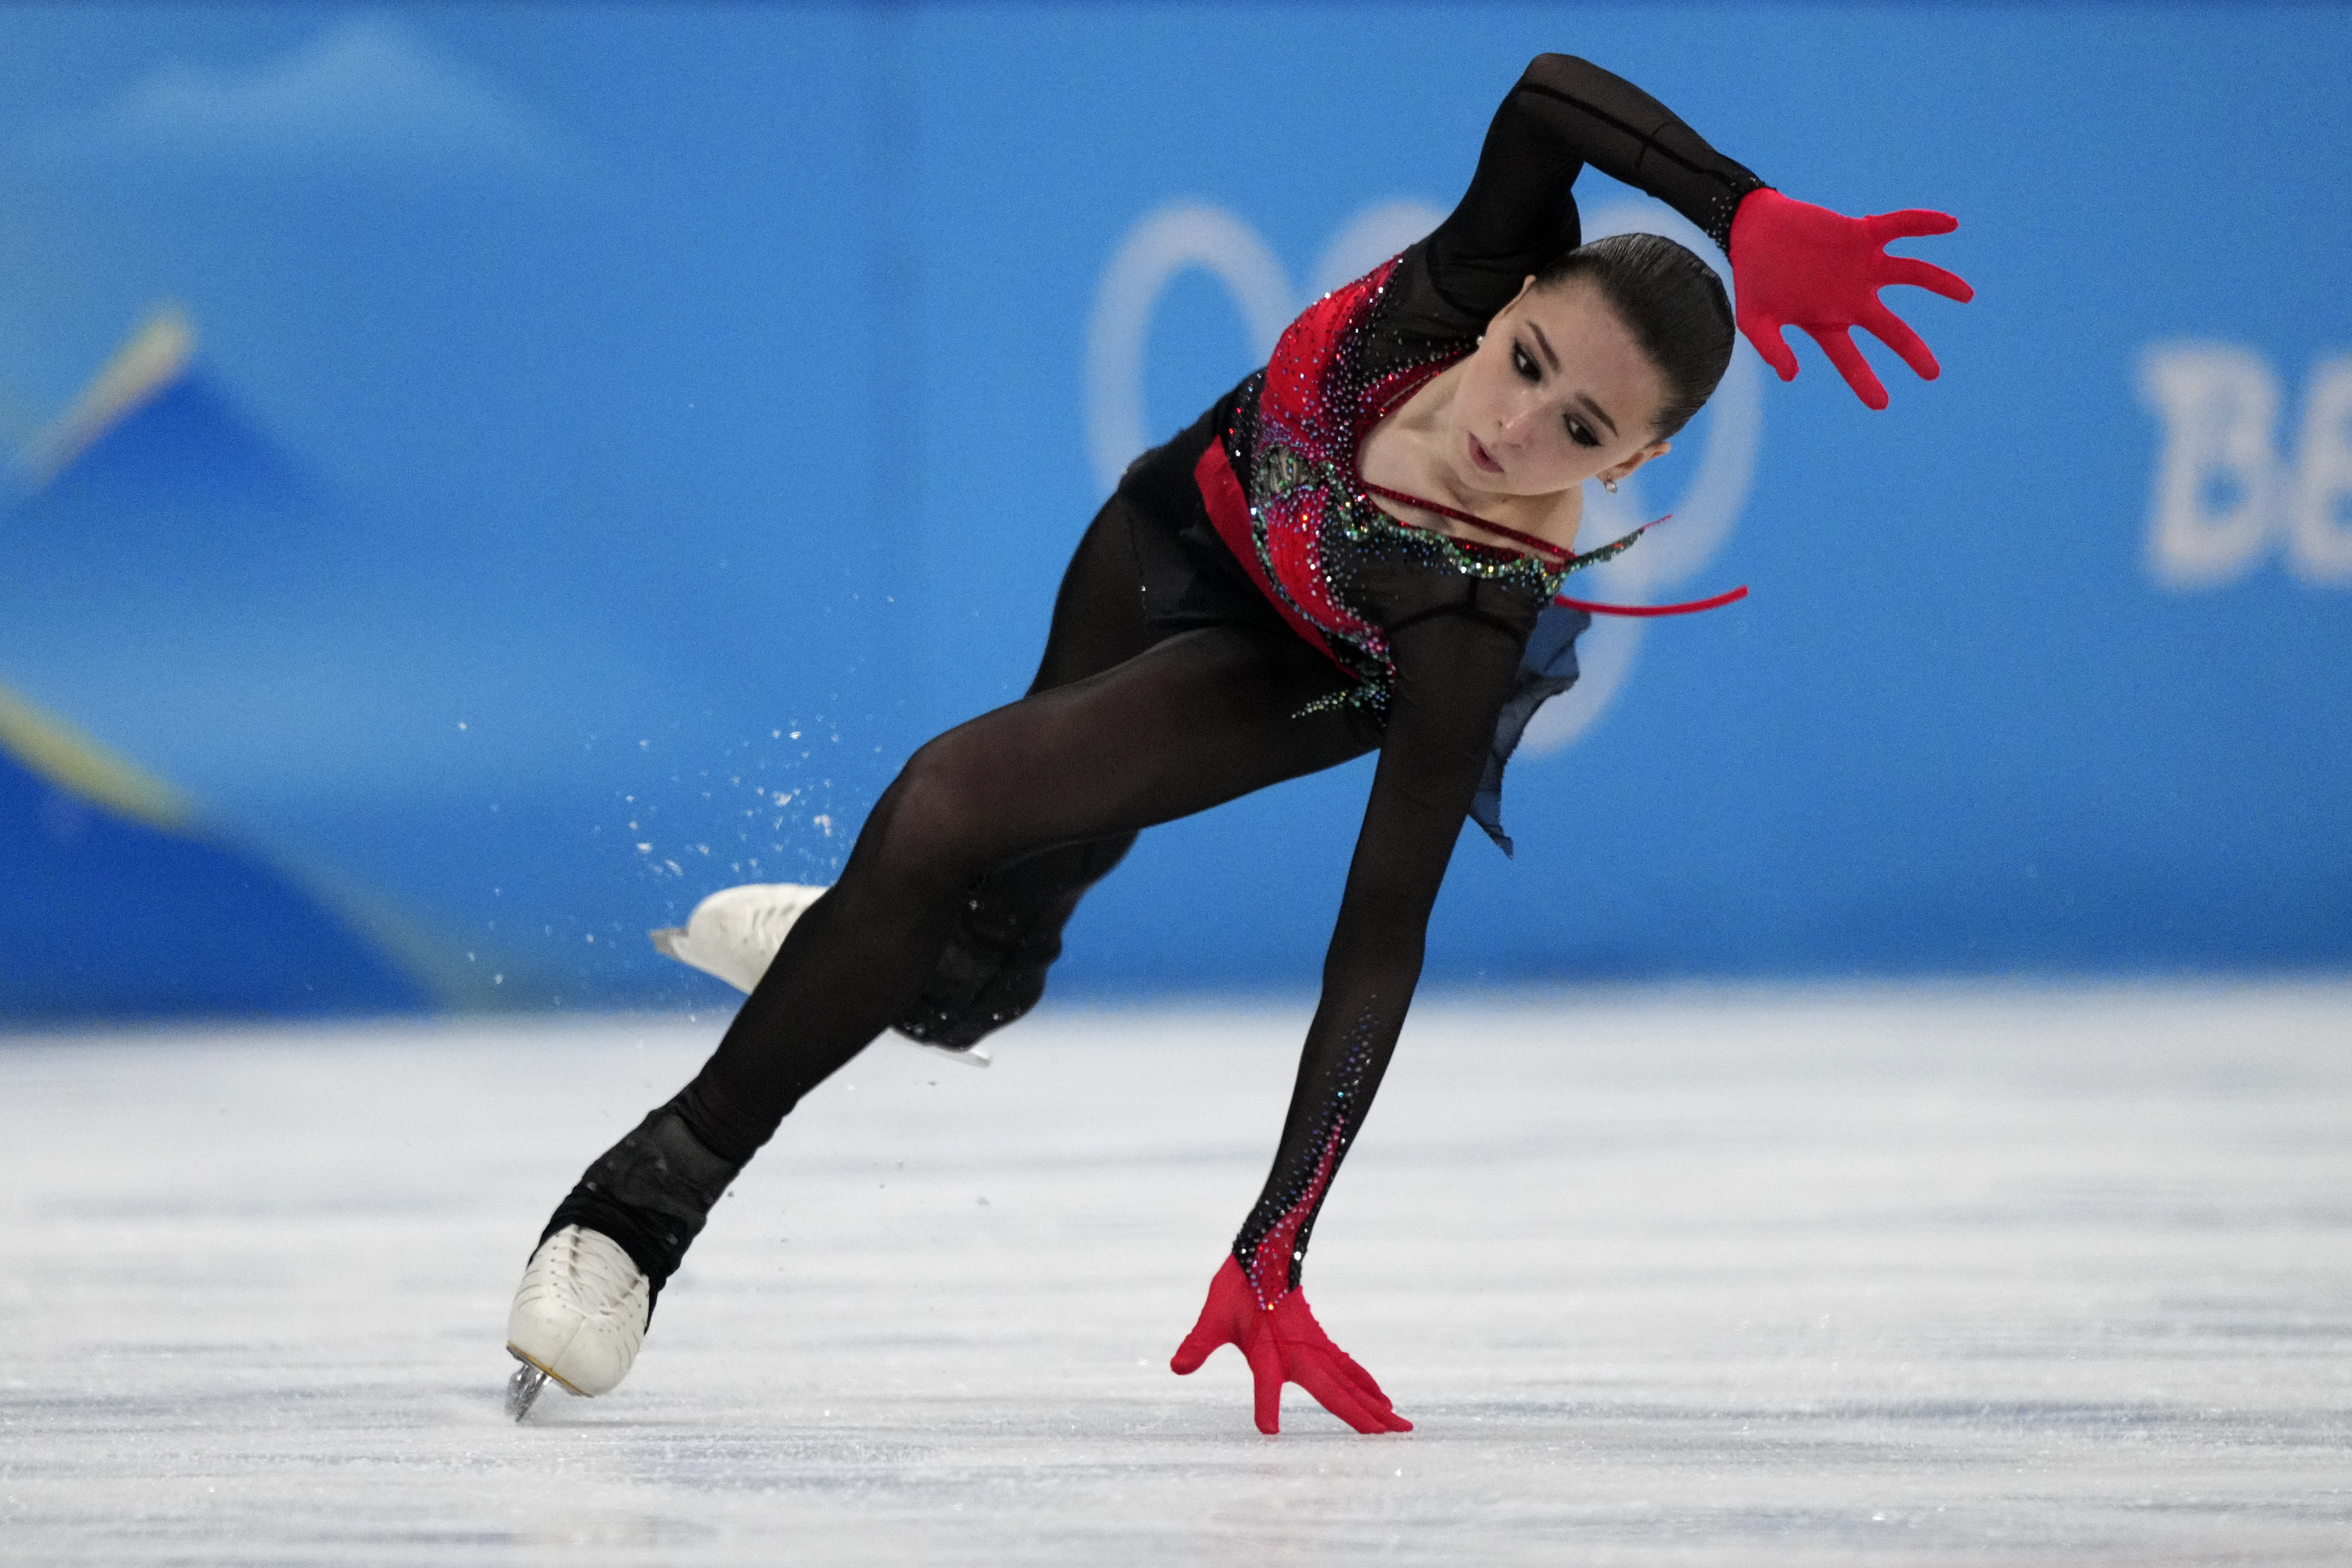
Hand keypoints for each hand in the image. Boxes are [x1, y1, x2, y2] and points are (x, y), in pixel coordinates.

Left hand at [1169, 1256, 1411, 1433]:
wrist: (1264, 1255)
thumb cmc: (1237, 1289)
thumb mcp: (1213, 1318)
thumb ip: (1198, 1344)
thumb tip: (1176, 1368)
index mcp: (1268, 1350)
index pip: (1264, 1382)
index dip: (1264, 1405)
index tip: (1267, 1430)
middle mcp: (1298, 1352)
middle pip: (1334, 1391)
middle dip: (1361, 1415)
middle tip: (1393, 1432)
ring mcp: (1314, 1348)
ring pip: (1349, 1381)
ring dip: (1373, 1402)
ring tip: (1398, 1422)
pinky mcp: (1319, 1343)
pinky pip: (1347, 1368)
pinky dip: (1365, 1383)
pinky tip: (1380, 1396)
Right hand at [1727, 187, 1974, 409]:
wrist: (1754, 230)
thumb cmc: (1754, 280)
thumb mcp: (1755, 320)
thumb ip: (1771, 348)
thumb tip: (1791, 375)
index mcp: (1828, 324)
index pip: (1850, 360)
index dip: (1865, 381)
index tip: (1881, 403)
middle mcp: (1853, 299)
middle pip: (1891, 329)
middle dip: (1912, 350)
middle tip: (1932, 373)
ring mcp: (1861, 266)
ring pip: (1910, 275)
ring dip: (1939, 283)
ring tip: (1968, 295)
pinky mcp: (1861, 234)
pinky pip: (1899, 226)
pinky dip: (1923, 224)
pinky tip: (1949, 224)